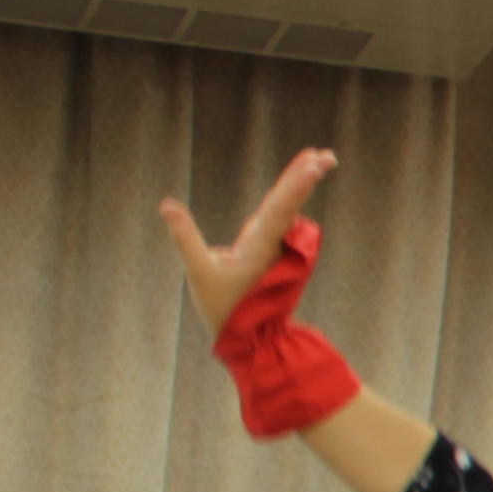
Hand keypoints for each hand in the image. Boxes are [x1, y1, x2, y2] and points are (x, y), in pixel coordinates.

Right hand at [158, 146, 334, 334]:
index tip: (314, 165)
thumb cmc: (224, 308)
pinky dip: (287, 197)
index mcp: (259, 247)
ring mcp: (272, 245)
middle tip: (326, 154)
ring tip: (316, 158)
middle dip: (306, 176)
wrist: (248, 336)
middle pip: (289, 202)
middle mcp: (272, 243)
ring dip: (299, 182)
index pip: (280, 209)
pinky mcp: (266, 249)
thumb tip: (166, 205)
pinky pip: (278, 217)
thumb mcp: (199, 272)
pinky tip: (299, 181)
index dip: (296, 186)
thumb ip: (184, 237)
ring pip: (286, 207)